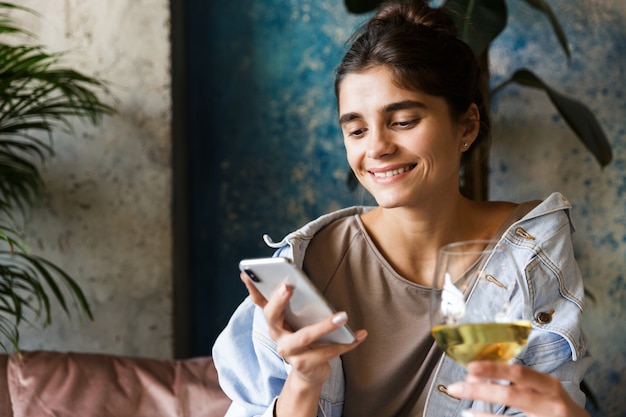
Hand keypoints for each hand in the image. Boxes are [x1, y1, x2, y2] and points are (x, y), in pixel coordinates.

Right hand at [241, 272, 367, 384]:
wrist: (309, 373)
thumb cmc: (304, 339)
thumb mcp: (297, 321)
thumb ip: (293, 304)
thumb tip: (291, 281)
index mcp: (274, 321)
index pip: (259, 302)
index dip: (252, 288)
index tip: (247, 273)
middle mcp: (277, 336)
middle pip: (273, 317)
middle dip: (279, 301)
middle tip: (288, 286)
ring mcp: (289, 352)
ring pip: (305, 336)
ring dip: (325, 325)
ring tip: (344, 315)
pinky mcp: (305, 364)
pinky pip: (328, 351)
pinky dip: (347, 343)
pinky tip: (360, 335)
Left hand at [447, 361, 589, 416]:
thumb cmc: (557, 406)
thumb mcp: (544, 389)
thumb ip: (518, 382)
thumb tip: (479, 374)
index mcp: (549, 385)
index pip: (519, 373)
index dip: (493, 368)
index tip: (471, 366)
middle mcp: (550, 403)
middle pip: (510, 394)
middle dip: (480, 390)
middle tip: (455, 387)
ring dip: (482, 412)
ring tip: (463, 406)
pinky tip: (474, 415)